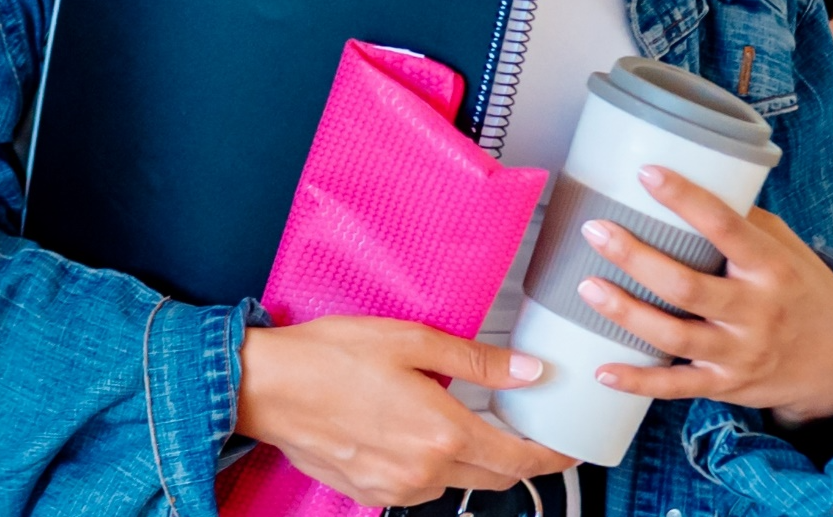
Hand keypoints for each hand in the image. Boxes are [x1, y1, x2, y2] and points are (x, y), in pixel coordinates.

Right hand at [235, 318, 576, 506]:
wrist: (266, 387)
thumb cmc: (327, 358)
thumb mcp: (410, 340)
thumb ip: (477, 362)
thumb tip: (528, 371)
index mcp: (443, 432)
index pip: (520, 459)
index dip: (552, 458)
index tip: (566, 450)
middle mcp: (425, 470)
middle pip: (495, 477)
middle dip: (515, 457)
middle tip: (519, 429)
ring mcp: (396, 487)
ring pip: (456, 482)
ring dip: (467, 458)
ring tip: (451, 419)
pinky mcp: (370, 492)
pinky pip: (419, 485)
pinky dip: (429, 464)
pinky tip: (409, 431)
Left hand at [578, 166, 832, 423]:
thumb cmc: (803, 291)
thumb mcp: (788, 249)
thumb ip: (745, 222)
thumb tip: (693, 181)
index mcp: (772, 267)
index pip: (726, 227)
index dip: (685, 199)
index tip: (646, 173)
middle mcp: (757, 311)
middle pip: (687, 287)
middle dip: (636, 258)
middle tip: (595, 231)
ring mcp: (741, 353)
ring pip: (675, 336)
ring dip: (626, 313)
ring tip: (586, 287)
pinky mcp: (728, 386)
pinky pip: (677, 386)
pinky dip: (638, 381)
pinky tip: (602, 370)